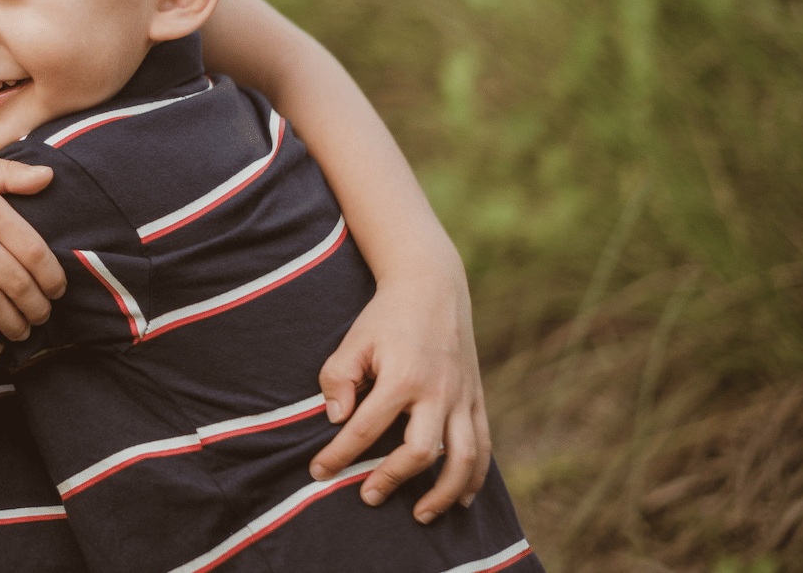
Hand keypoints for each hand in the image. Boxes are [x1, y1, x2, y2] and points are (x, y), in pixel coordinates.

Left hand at [308, 267, 490, 522]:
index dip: (339, 454)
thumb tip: (337, 421)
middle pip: (420, 451)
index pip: (366, 428)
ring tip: (422, 516)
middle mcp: (438, 391)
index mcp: (402, 376)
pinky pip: (484, 445)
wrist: (432, 287)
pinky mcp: (477, 398)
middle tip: (367, 497)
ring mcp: (463, 396)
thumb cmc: (385, 317)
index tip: (318, 472)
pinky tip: (461, 498)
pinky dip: (476, 476)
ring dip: (444, 492)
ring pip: (464, 457)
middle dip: (392, 479)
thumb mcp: (352, 340)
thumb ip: (338, 380)